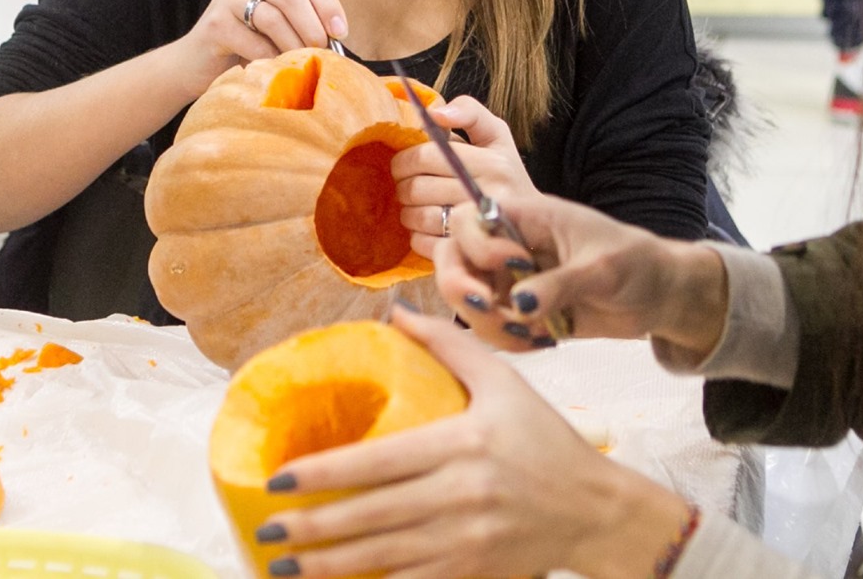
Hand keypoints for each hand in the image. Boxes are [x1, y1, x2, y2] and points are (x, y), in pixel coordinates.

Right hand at [172, 0, 348, 96]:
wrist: (197, 64)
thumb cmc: (246, 46)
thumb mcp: (279, 26)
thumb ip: (304, 19)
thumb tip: (338, 34)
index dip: (328, 3)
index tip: (341, 32)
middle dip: (313, 28)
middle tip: (321, 52)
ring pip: (274, 18)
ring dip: (294, 46)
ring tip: (300, 64)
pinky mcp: (215, 23)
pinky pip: (254, 43)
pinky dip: (271, 60)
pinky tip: (274, 69)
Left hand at [257, 307, 693, 578]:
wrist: (598, 512)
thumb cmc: (547, 442)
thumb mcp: (505, 382)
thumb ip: (449, 346)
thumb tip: (397, 311)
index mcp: (462, 444)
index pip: (377, 462)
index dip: (323, 474)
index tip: (279, 479)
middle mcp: (461, 496)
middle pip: (371, 516)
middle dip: (312, 528)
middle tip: (265, 529)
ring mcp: (467, 542)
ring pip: (383, 559)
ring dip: (328, 567)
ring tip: (283, 566)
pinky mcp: (474, 573)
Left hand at [390, 98, 537, 259]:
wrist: (532, 225)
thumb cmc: (505, 174)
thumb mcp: (496, 135)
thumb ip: (469, 112)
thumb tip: (434, 113)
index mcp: (493, 162)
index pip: (428, 156)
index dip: (404, 159)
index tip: (403, 165)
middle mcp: (490, 194)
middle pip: (418, 187)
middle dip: (402, 186)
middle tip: (405, 186)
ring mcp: (479, 228)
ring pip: (418, 217)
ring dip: (406, 212)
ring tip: (413, 207)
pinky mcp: (469, 253)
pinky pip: (424, 243)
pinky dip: (416, 236)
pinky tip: (425, 228)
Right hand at [434, 191, 730, 352]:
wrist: (656, 295)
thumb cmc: (635, 262)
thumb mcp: (603, 269)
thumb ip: (560, 284)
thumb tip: (518, 305)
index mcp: (525, 216)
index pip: (468, 218)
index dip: (478, 245)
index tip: (516, 265)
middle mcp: (506, 245)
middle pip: (451, 258)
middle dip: (460, 289)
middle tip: (492, 310)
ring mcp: (508, 280)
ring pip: (465, 300)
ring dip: (487, 324)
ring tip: (533, 335)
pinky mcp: (517, 312)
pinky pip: (489, 328)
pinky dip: (506, 341)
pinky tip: (543, 342)